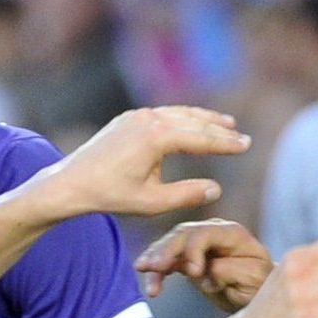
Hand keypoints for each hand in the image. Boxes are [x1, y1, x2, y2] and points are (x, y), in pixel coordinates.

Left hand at [33, 107, 247, 222]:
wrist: (71, 183)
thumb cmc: (111, 196)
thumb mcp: (153, 203)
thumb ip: (186, 195)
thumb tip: (216, 188)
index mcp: (157, 137)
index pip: (200, 138)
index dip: (225, 144)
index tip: (245, 146)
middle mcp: (148, 119)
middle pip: (193, 122)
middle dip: (219, 130)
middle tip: (242, 137)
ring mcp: (137, 116)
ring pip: (179, 114)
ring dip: (203, 119)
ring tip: (225, 123)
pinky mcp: (128, 119)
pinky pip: (164, 114)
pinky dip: (183, 118)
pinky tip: (192, 123)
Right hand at [138, 220, 272, 308]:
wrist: (260, 295)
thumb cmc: (261, 286)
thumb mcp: (253, 279)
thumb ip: (229, 271)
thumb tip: (204, 272)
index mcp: (232, 234)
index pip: (205, 233)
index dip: (194, 249)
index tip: (193, 273)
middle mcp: (213, 233)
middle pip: (183, 234)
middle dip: (166, 250)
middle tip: (153, 267)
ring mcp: (199, 244)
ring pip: (171, 245)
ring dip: (156, 258)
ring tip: (142, 270)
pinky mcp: (188, 258)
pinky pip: (169, 262)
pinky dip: (157, 272)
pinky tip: (151, 286)